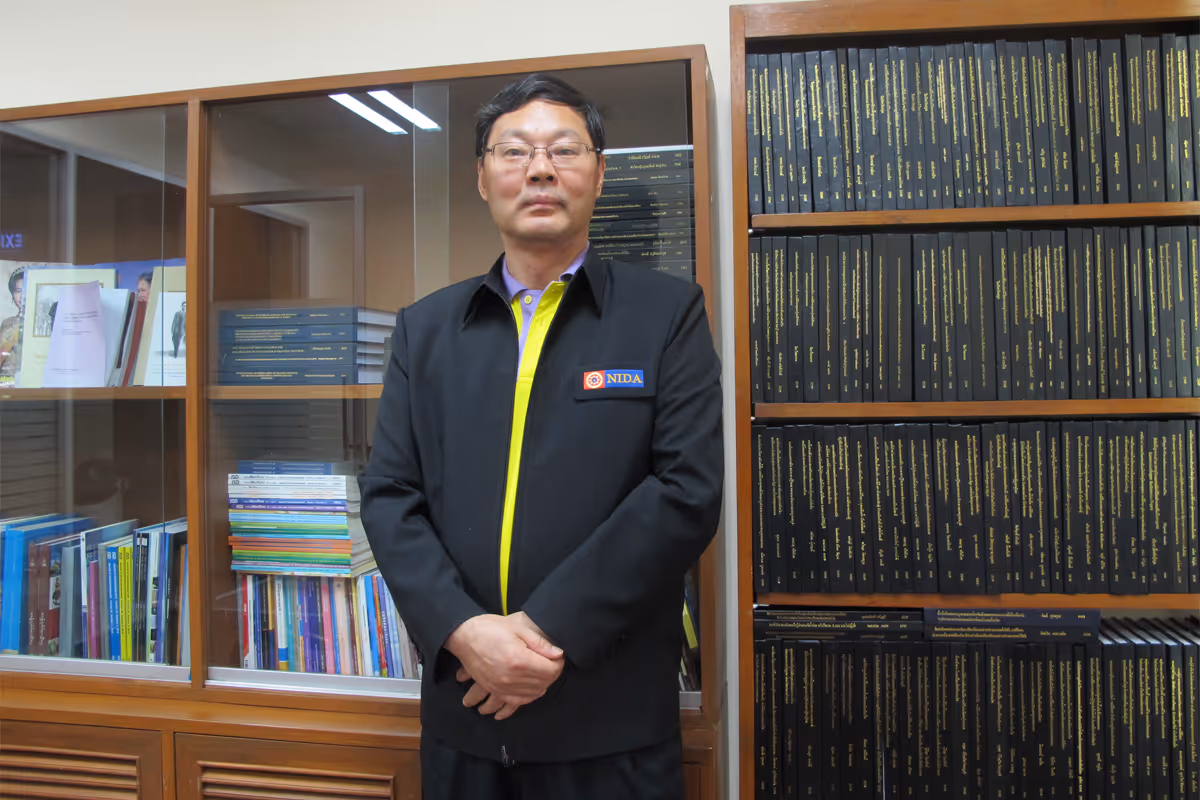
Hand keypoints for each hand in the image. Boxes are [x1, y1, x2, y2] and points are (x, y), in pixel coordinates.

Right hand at [448, 612, 563, 720]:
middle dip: (551, 674)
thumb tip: (557, 653)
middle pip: (543, 683)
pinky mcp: (494, 690)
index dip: (558, 663)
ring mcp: (501, 687)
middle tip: (551, 662)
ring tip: (541, 675)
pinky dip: (524, 700)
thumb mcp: (517, 627)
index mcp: (519, 660)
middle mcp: (511, 678)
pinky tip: (529, 695)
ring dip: (541, 686)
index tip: (557, 656)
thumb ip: (539, 642)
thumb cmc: (489, 628)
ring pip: (531, 695)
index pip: (550, 671)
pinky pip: (513, 703)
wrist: (463, 636)